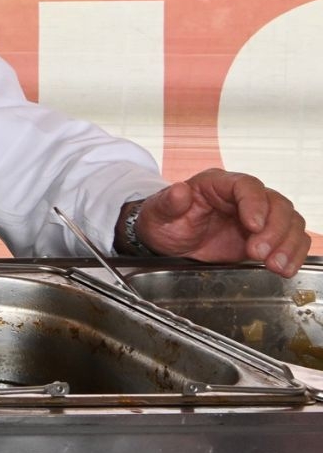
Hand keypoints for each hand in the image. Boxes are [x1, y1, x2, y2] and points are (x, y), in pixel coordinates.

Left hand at [134, 170, 312, 276]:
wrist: (168, 242)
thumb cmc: (164, 222)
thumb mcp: (158, 213)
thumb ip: (168, 203)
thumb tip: (179, 191)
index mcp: (217, 184)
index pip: (247, 185)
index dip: (255, 204)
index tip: (253, 226)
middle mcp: (243, 197)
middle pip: (276, 203)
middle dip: (274, 230)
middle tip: (258, 253)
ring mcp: (258, 216)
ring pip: (290, 220)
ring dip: (288, 244)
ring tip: (274, 266)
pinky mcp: (265, 236)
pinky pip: (291, 238)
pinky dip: (293, 253)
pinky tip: (284, 268)